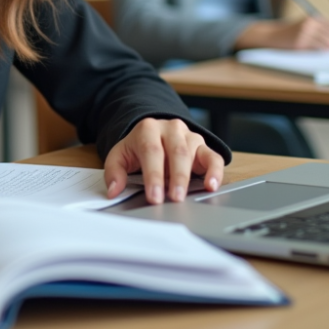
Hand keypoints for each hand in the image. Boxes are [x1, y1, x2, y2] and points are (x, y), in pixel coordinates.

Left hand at [103, 117, 223, 203]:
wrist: (152, 133)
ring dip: (190, 177)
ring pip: (192, 154)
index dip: (154, 176)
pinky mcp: (203, 146)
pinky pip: (213, 157)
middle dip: (175, 178)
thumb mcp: (120, 156)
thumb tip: (114, 191)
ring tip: (187, 196)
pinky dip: (215, 171)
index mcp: (148, 129)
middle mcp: (170, 129)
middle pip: (175, 152)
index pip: (152, 152)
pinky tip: (212, 185)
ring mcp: (189, 136)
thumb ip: (114, 172)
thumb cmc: (137, 148)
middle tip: (174, 199)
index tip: (154, 196)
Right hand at [235, 17, 328, 50]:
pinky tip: (326, 51)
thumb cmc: (290, 33)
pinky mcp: (300, 43)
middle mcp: (309, 24)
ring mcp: (304, 34)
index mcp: (311, 18)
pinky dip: (324, 50)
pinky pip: (318, 47)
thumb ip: (319, 29)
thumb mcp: (305, 26)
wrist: (272, 35)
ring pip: (326, 41)